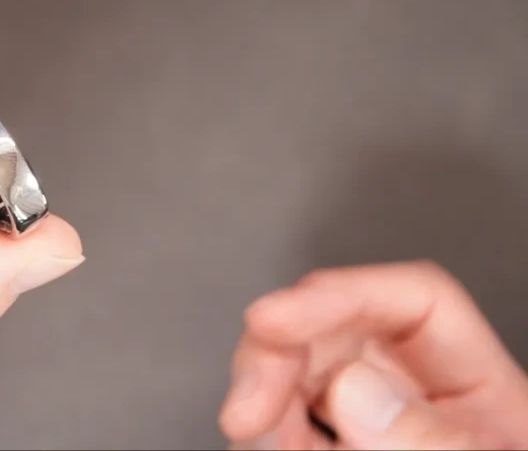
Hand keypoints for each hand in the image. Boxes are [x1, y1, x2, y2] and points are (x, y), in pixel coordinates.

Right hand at [219, 260, 527, 449]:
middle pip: (335, 333)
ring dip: (261, 398)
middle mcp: (419, 405)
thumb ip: (434, 438)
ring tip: (254, 433)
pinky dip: (262, 434)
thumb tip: (355, 390)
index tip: (275, 318)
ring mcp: (369, 434)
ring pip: (293, 378)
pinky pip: (281, 426)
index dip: (337, 295)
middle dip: (277, 354)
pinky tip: (260, 443)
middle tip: (247, 403)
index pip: (413, 301)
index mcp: (484, 396)